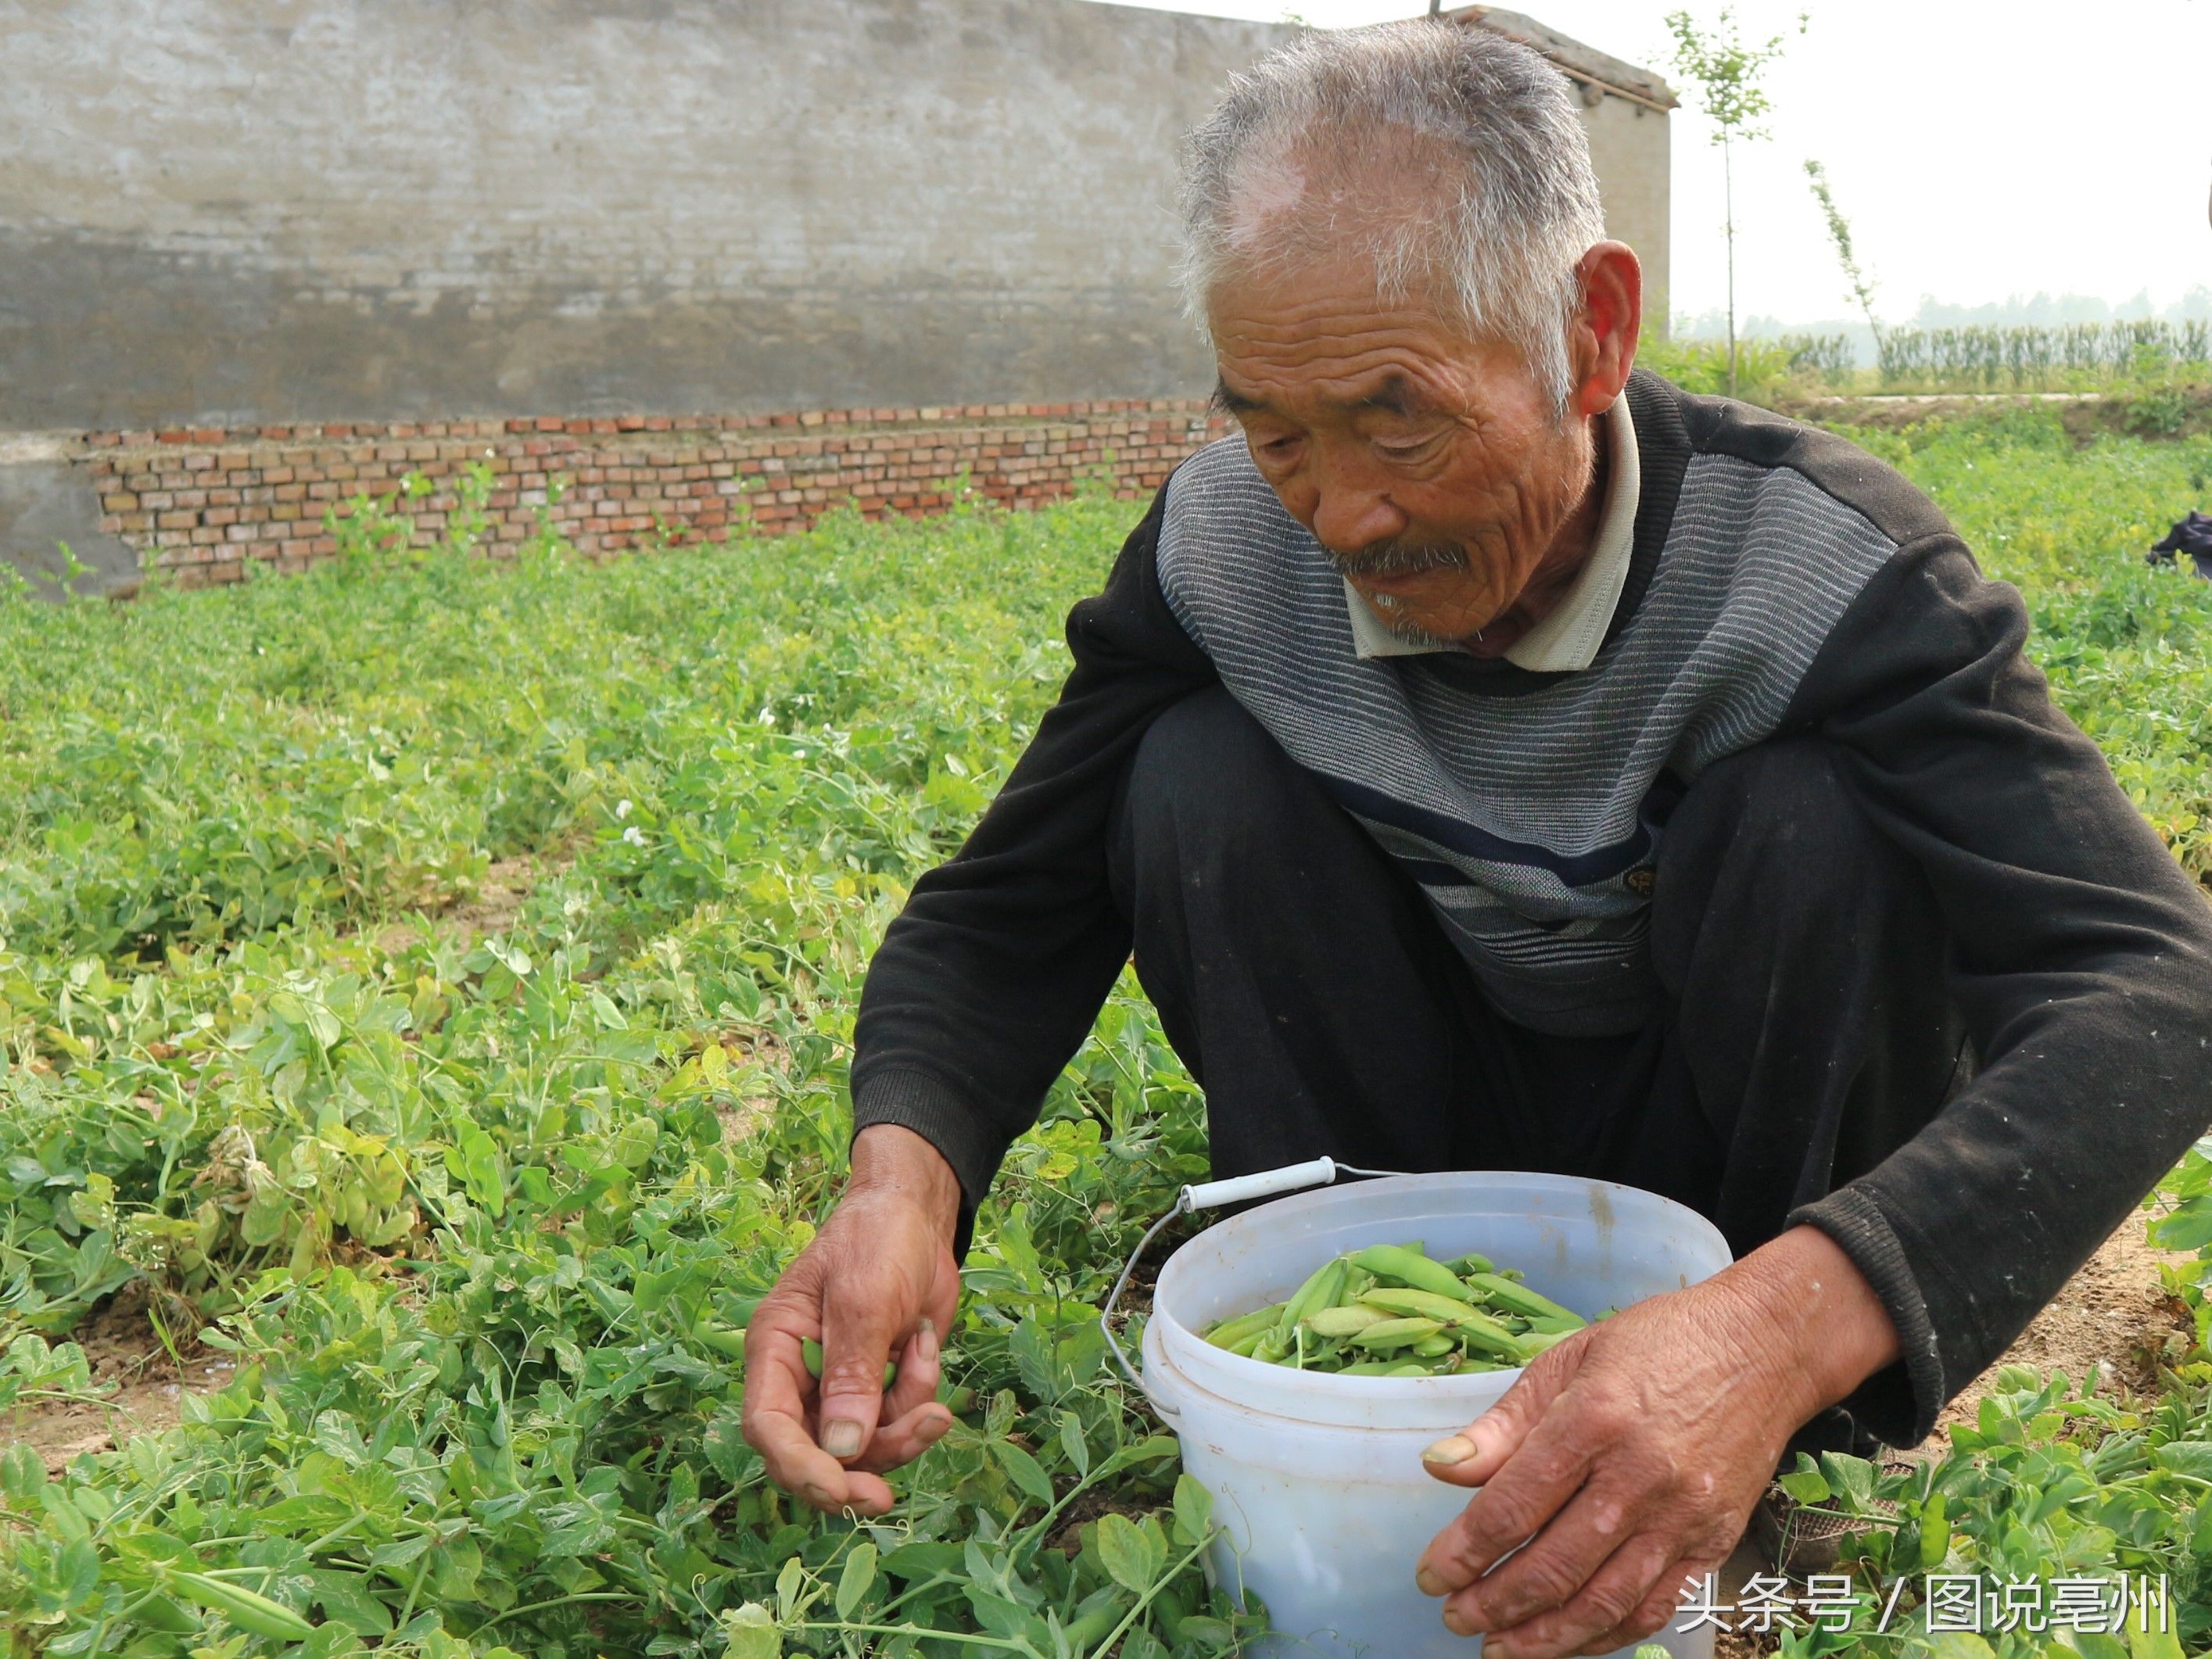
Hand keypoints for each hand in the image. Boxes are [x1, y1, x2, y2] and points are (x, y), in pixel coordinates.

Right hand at [741, 1124, 964, 1514]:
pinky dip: (917, 1395)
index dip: (797, 1466)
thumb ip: (851, 1373)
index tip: (837, 1490)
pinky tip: (924, 1346)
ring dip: (901, 1427)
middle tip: (886, 1498)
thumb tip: (840, 1449)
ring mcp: (839, 1387)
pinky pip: (896, 1422)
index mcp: (774, 1348)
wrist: (918, 1217)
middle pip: (813, 1452)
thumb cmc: (878, 1241)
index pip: (768, 1425)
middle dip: (853, 1472)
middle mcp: (799, 1377)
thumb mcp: (865, 1299)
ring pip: (861, 1447)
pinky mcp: (878, 1389)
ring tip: (929, 1377)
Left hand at [1414, 1226, 1899, 1656]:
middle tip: (1455, 1619)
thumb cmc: (1656, 1343)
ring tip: (1500, 1648)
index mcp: (1594, 1419)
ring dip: (1544, 1636)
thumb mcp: (1568, 1359)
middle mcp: (1639, 1476)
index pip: (1515, 1505)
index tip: (1431, 1576)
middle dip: (1494, 1602)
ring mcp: (1683, 1516)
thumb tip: (1440, 1469)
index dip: (1464, 1550)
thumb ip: (1504, 1423)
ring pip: (1604, 1601)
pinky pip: (1655, 1607)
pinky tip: (1568, 1641)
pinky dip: (1607, 1636)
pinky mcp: (1715, 1542)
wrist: (1764, 1347)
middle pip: (1555, 1564)